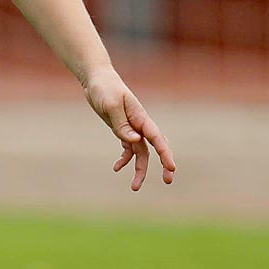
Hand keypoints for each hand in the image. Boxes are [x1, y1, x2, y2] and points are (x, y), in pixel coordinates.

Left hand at [82, 65, 175, 190]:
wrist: (97, 80)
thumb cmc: (105, 89)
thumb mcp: (110, 105)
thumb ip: (122, 124)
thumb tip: (134, 141)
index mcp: (141, 118)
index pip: (157, 139)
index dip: (165, 154)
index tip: (171, 168)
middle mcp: (140, 125)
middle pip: (155, 148)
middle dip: (163, 164)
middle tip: (168, 181)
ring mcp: (132, 128)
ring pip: (140, 153)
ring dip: (139, 169)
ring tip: (135, 188)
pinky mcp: (122, 130)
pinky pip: (128, 148)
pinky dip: (124, 159)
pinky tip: (116, 168)